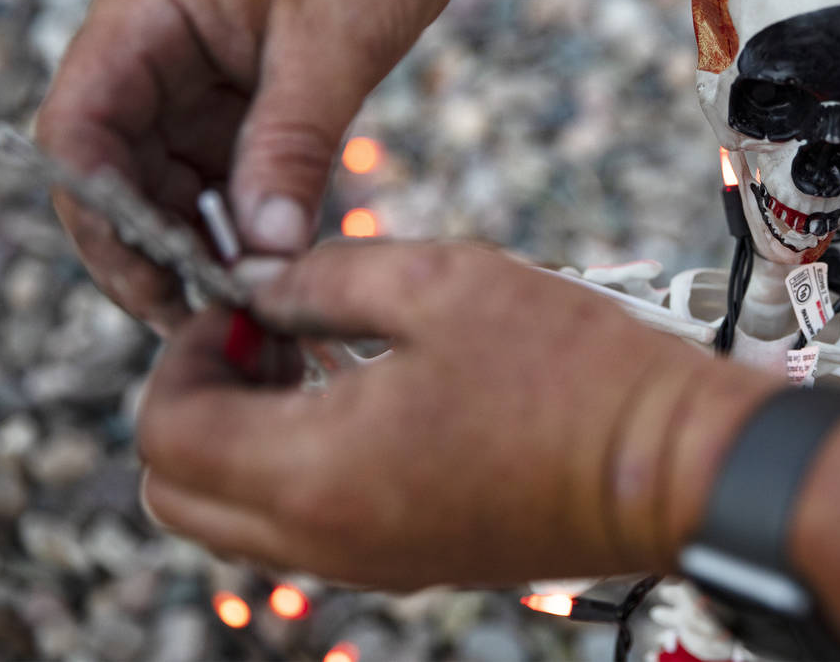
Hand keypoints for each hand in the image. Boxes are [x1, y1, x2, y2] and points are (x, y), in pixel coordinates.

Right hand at [35, 0, 481, 330]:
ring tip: (247, 311)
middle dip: (152, 251)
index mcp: (144, 19)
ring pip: (168, 189)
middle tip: (210, 321)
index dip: (103, 217)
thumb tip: (263, 250)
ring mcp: (192, 85)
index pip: (79, 132)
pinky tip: (272, 269)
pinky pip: (221, 181)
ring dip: (200, 248)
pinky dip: (242, 226)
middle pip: (114, 176)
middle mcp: (152, 57)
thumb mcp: (331, 44)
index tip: (159, 281)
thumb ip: (291, 144)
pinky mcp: (238, 106)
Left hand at [137, 241, 782, 587]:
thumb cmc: (571, 372)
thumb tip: (258, 283)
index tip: (241, 302)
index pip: (167, 431)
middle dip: (193, 403)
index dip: (183, 351)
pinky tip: (359, 397)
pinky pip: (299, 530)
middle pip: (177, 495)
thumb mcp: (439, 285)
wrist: (671, 465)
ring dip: (238, 438)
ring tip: (311, 359)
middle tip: (261, 335)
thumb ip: (323, 277)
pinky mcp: (408, 562)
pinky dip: (290, 468)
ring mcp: (367, 562)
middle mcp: (326, 539)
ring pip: (232, 521)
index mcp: (317, 472)